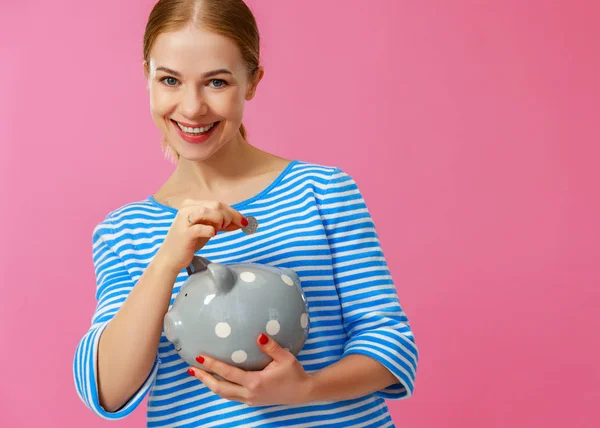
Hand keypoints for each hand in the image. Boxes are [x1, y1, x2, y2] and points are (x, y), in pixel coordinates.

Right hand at [154, 199, 247, 273]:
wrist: (170, 258)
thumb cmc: (189, 242)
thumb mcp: (207, 229)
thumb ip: (221, 223)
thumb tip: (242, 222)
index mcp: (192, 204)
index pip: (218, 203)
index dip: (233, 212)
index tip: (244, 221)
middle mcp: (187, 208)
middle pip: (217, 205)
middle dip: (230, 216)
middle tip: (233, 228)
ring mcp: (185, 219)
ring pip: (210, 211)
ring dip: (221, 221)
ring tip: (219, 230)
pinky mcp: (185, 232)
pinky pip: (204, 228)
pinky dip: (211, 231)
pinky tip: (212, 235)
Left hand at [187, 334, 313, 405]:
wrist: (303, 392)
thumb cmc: (295, 374)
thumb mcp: (285, 358)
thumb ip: (271, 347)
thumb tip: (258, 335)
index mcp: (255, 382)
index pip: (228, 373)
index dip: (212, 365)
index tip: (199, 358)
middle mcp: (249, 393)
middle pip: (220, 388)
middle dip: (204, 378)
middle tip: (191, 369)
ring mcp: (250, 399)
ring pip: (224, 394)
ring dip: (210, 384)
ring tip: (198, 374)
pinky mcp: (252, 401)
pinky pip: (231, 396)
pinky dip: (220, 388)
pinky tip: (216, 380)